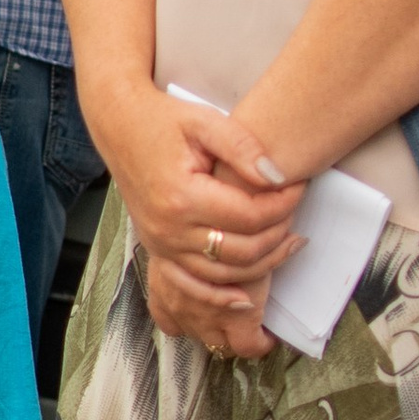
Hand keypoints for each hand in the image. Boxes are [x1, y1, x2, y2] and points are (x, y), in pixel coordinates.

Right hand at [92, 80, 306, 349]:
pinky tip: (246, 298)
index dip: (284, 204)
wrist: (120, 127)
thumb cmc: (163, 120)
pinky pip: (194, 285)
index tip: (298, 186)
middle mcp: (169, 229)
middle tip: (294, 210)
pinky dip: (221, 296)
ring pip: (225, 274)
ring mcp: (161, 245)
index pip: (250, 215)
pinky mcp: (159, 251)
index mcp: (182, 196)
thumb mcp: (205, 121)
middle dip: (279, 233)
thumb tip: (278, 178)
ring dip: (262, 262)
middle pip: (243, 250)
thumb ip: (243, 148)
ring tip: (287, 240)